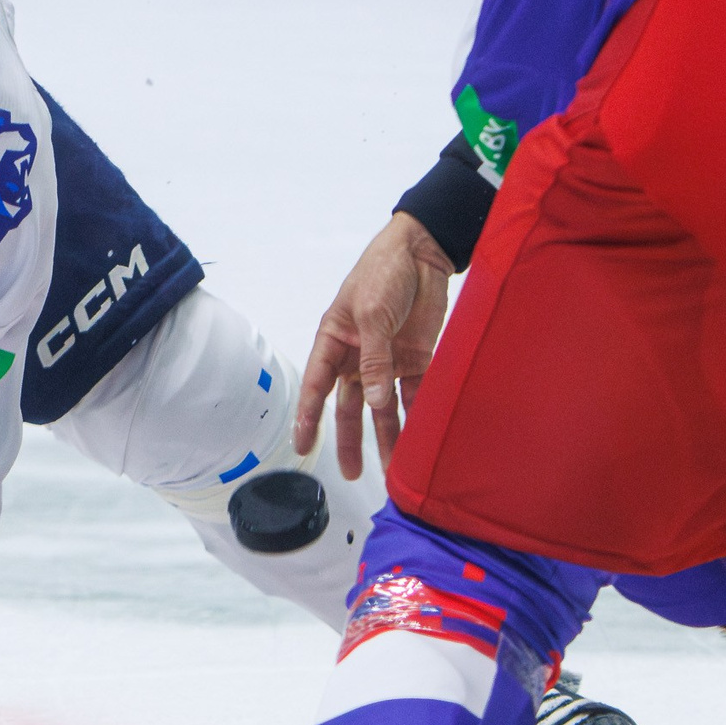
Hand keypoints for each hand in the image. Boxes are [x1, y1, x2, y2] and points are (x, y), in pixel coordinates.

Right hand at [294, 213, 454, 480]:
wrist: (423, 251)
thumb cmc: (383, 272)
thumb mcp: (371, 314)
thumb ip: (374, 360)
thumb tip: (375, 401)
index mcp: (334, 341)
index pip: (316, 387)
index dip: (308, 418)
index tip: (303, 447)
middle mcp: (358, 357)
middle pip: (351, 406)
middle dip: (351, 440)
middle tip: (352, 473)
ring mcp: (388, 360)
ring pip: (384, 407)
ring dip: (390, 435)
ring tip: (394, 468)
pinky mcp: (417, 359)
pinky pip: (415, 393)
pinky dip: (418, 415)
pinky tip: (421, 439)